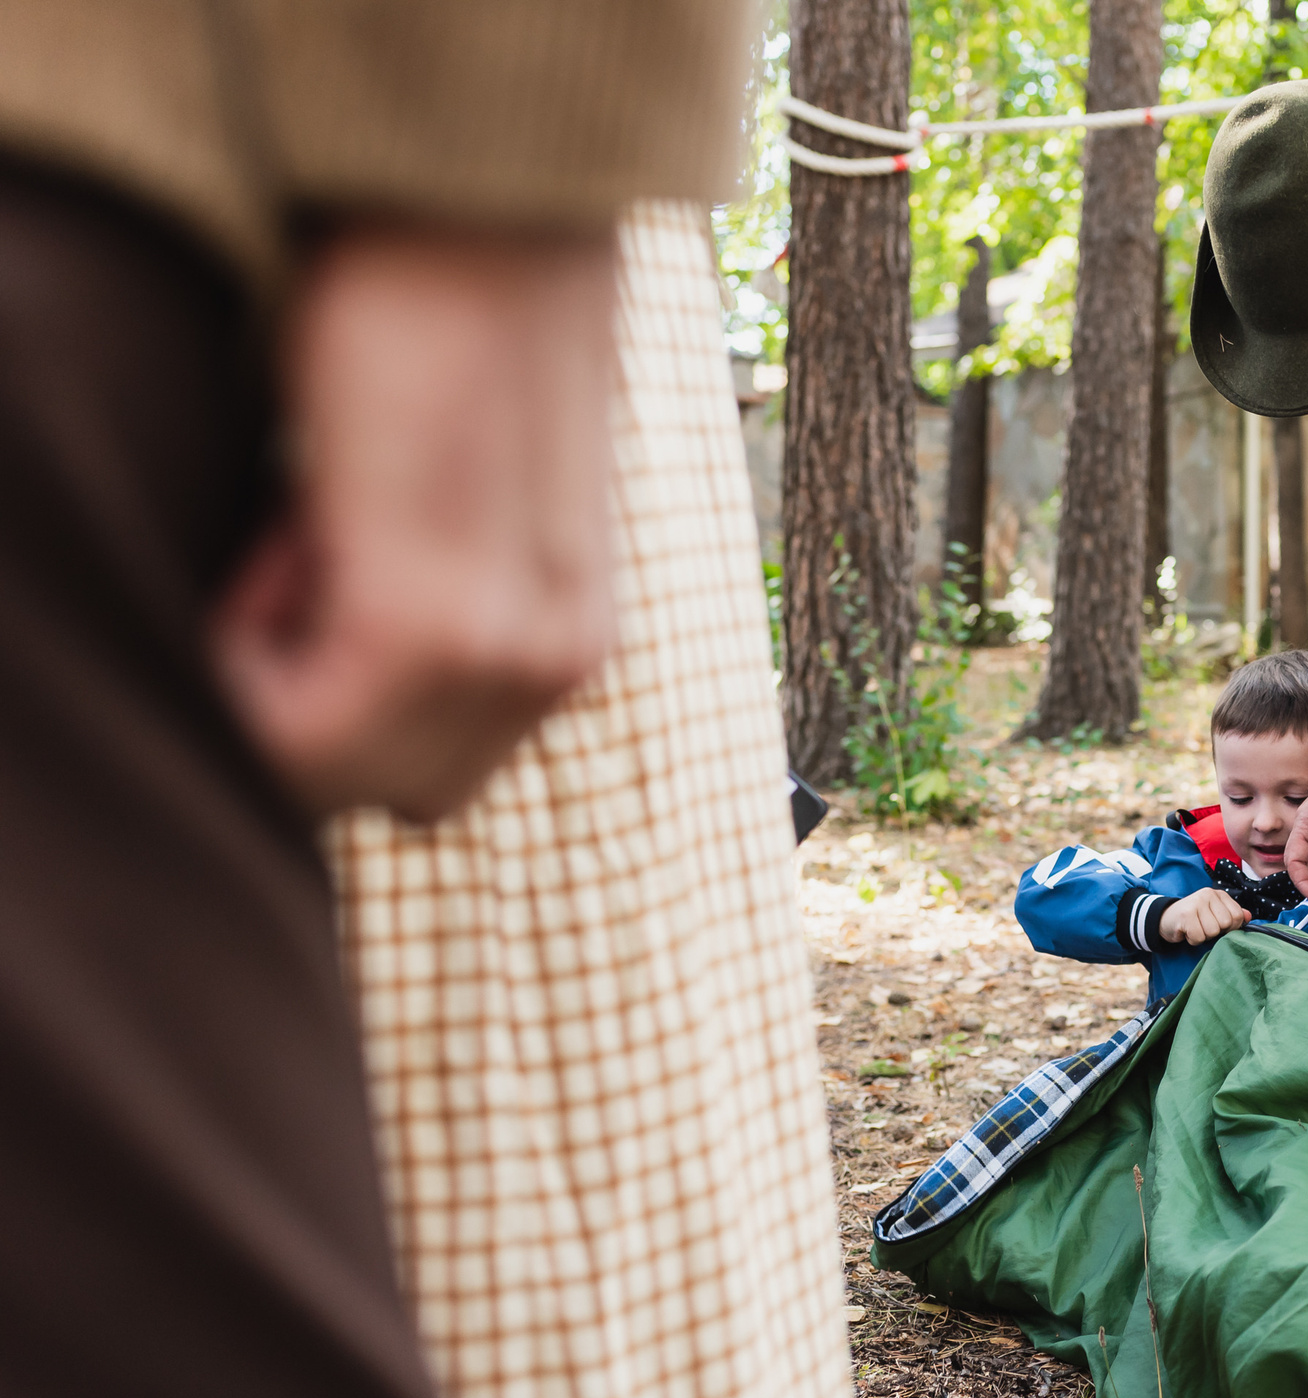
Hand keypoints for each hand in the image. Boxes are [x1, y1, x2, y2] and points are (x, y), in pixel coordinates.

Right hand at [208, 226, 620, 820]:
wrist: (475, 210)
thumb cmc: (441, 331)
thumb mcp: (455, 505)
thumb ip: (422, 606)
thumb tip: (327, 669)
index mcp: (571, 646)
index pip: (419, 779)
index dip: (339, 698)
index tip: (327, 568)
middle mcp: (560, 666)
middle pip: (383, 791)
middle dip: (308, 698)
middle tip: (307, 542)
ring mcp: (512, 650)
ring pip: (332, 773)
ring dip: (277, 661)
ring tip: (308, 520)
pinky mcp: (434, 620)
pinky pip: (295, 722)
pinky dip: (250, 637)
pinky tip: (295, 520)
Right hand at [1159, 887, 1249, 945]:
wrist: (1165, 918)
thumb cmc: (1193, 918)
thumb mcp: (1214, 914)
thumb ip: (1232, 914)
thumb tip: (1248, 916)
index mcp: (1218, 894)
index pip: (1237, 915)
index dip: (1230, 927)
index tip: (1218, 926)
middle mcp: (1208, 894)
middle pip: (1226, 924)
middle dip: (1216, 932)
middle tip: (1203, 927)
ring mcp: (1196, 903)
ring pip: (1212, 932)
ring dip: (1203, 936)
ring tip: (1195, 929)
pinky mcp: (1186, 914)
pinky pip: (1199, 937)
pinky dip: (1193, 940)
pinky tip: (1187, 932)